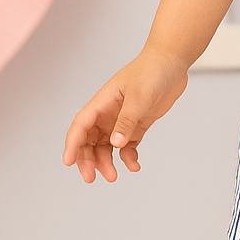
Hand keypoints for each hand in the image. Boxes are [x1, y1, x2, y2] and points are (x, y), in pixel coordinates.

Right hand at [62, 47, 188, 182]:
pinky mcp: (137, 125)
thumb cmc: (152, 71)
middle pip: (88, 141)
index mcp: (102, 102)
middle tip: (91, 177)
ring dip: (106, 162)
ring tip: (114, 176)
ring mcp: (122, 120)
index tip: (68, 161)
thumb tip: (115, 144)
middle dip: (86, 160)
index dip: (72, 144)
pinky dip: (128, 158)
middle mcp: (108, 113)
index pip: (80, 126)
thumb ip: (127, 121)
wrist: (172, 62)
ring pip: (106, 147)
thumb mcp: (140, 96)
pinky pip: (127, 146)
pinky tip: (134, 166)